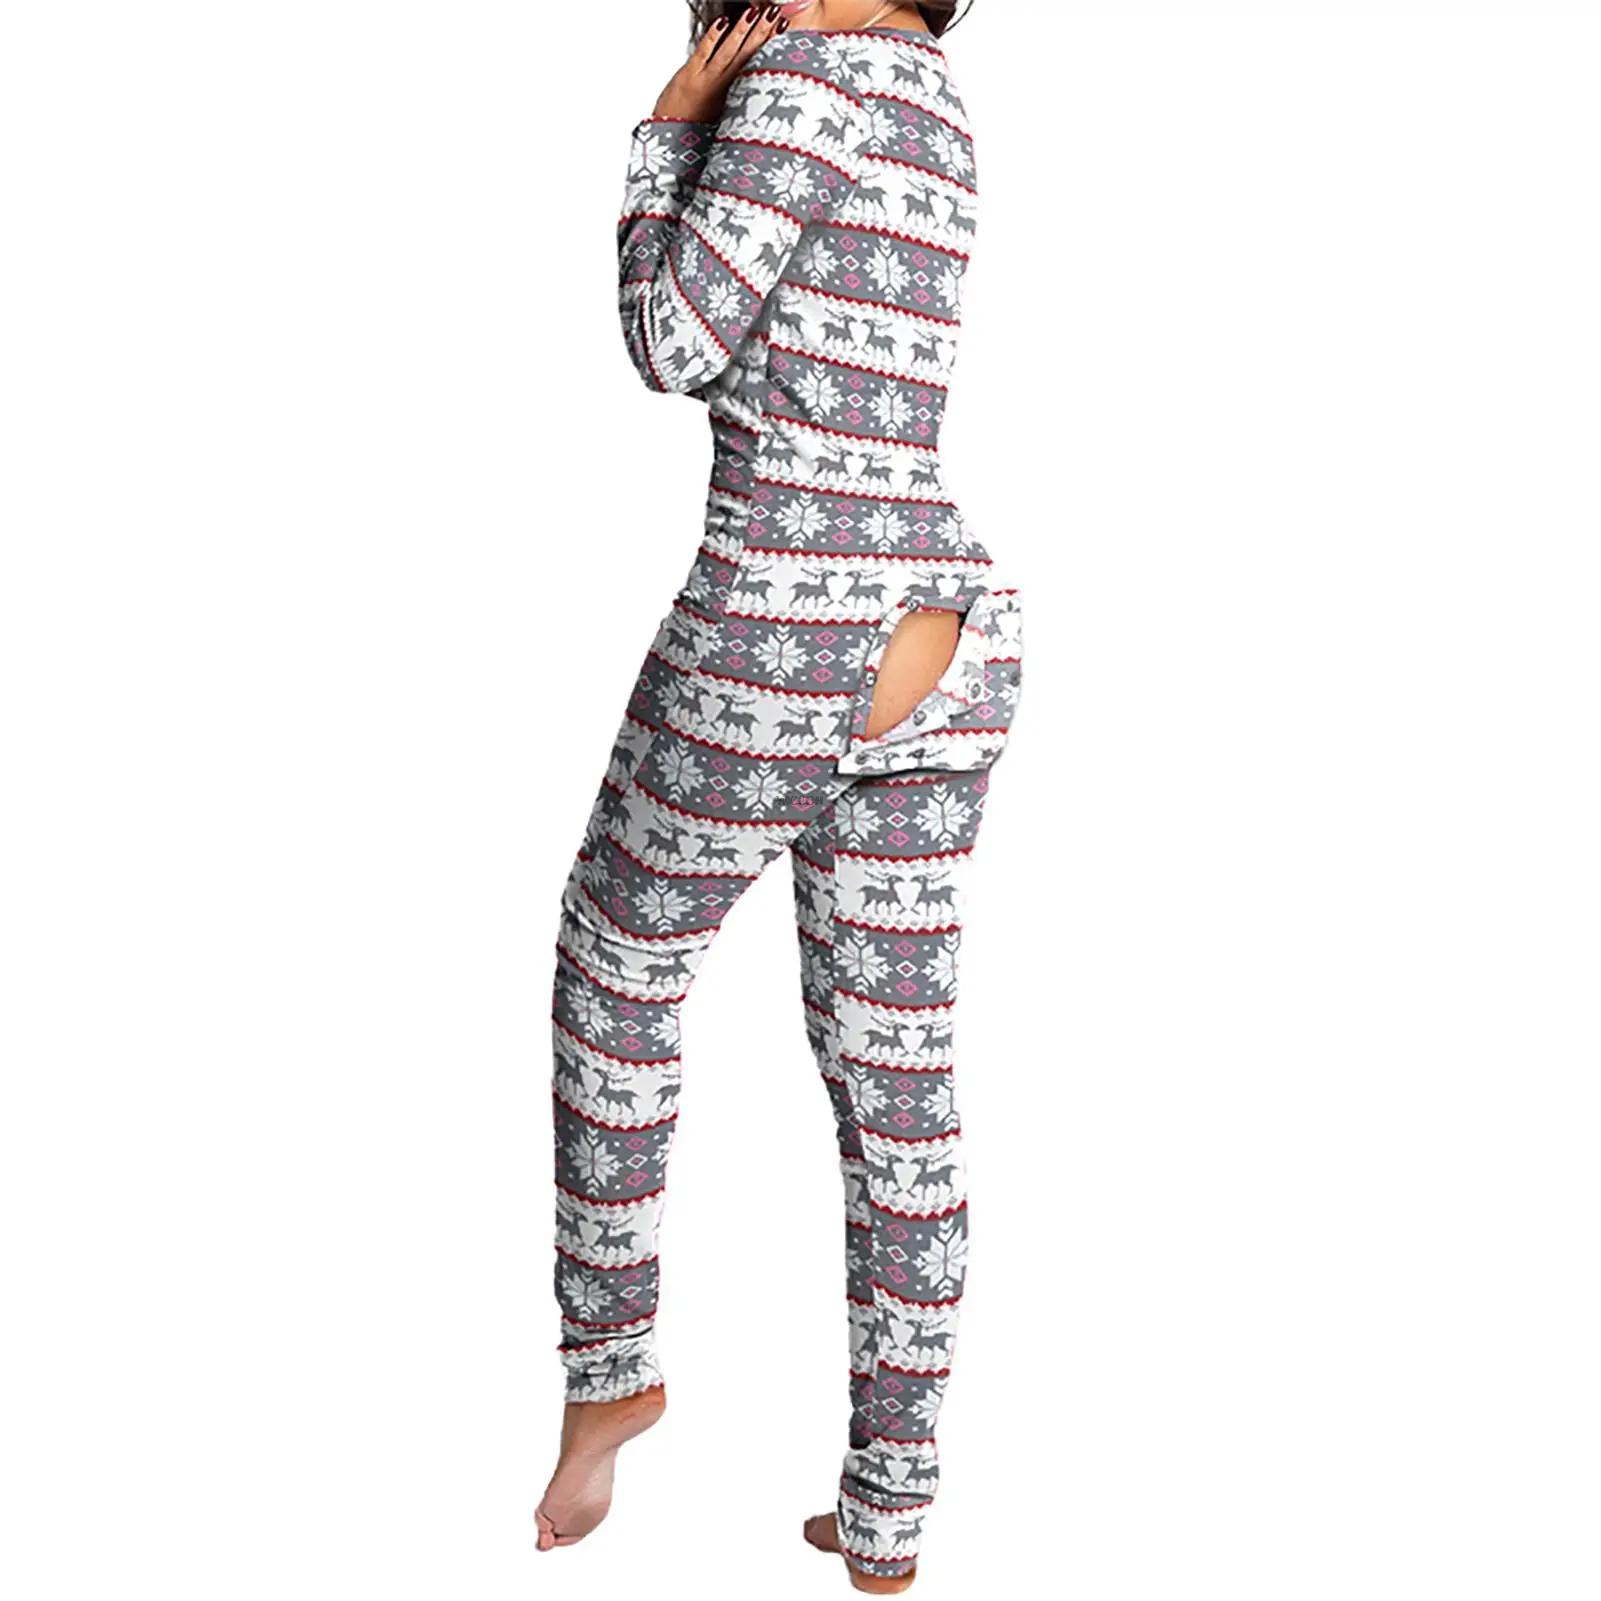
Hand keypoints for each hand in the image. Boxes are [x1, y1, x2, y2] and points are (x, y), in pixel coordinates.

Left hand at [651, 4, 788, 123]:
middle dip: (762, 32)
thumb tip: (747, 84)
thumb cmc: (693, 132)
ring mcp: (706, 81)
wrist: (670, 144)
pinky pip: (703, 53)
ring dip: (743, 31)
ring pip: (729, 52)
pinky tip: (722, 22)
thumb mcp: (721, 116)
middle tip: (775, 13)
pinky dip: (713, 37)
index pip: (757, 65)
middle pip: (747, 55)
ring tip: (756, 12)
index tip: (782, 28)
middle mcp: (723, 88)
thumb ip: (734, 98)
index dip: (771, 45)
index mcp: (734, 97)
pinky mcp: (688, 77)